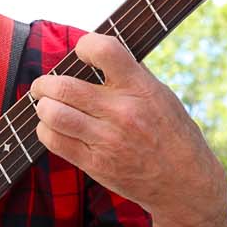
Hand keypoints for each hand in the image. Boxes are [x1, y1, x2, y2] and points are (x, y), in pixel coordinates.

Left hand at [29, 32, 226, 226]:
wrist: (184, 181)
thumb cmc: (171, 132)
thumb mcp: (161, 94)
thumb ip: (130, 73)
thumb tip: (97, 52)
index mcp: (140, 88)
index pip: (105, 51)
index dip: (85, 45)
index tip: (82, 52)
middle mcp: (122, 112)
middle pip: (64, 87)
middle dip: (45, 83)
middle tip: (43, 86)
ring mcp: (107, 140)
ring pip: (53, 114)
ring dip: (42, 106)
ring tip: (46, 105)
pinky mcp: (95, 164)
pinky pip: (54, 140)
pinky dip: (46, 130)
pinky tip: (53, 127)